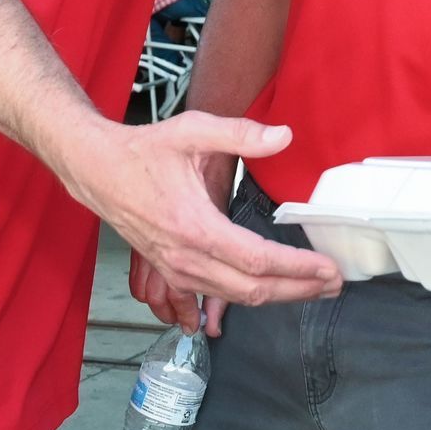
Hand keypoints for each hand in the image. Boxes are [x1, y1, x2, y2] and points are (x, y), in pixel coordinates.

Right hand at [73, 114, 339, 318]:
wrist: (96, 169)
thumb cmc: (143, 150)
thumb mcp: (191, 130)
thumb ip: (240, 133)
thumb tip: (284, 135)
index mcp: (195, 226)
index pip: (258, 260)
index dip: (298, 269)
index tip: (328, 269)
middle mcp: (186, 257)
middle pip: (252, 289)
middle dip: (298, 290)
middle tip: (334, 285)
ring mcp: (176, 269)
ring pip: (235, 297)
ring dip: (277, 296)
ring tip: (312, 288)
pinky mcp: (171, 271)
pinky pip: (215, 295)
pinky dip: (246, 298)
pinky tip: (269, 296)